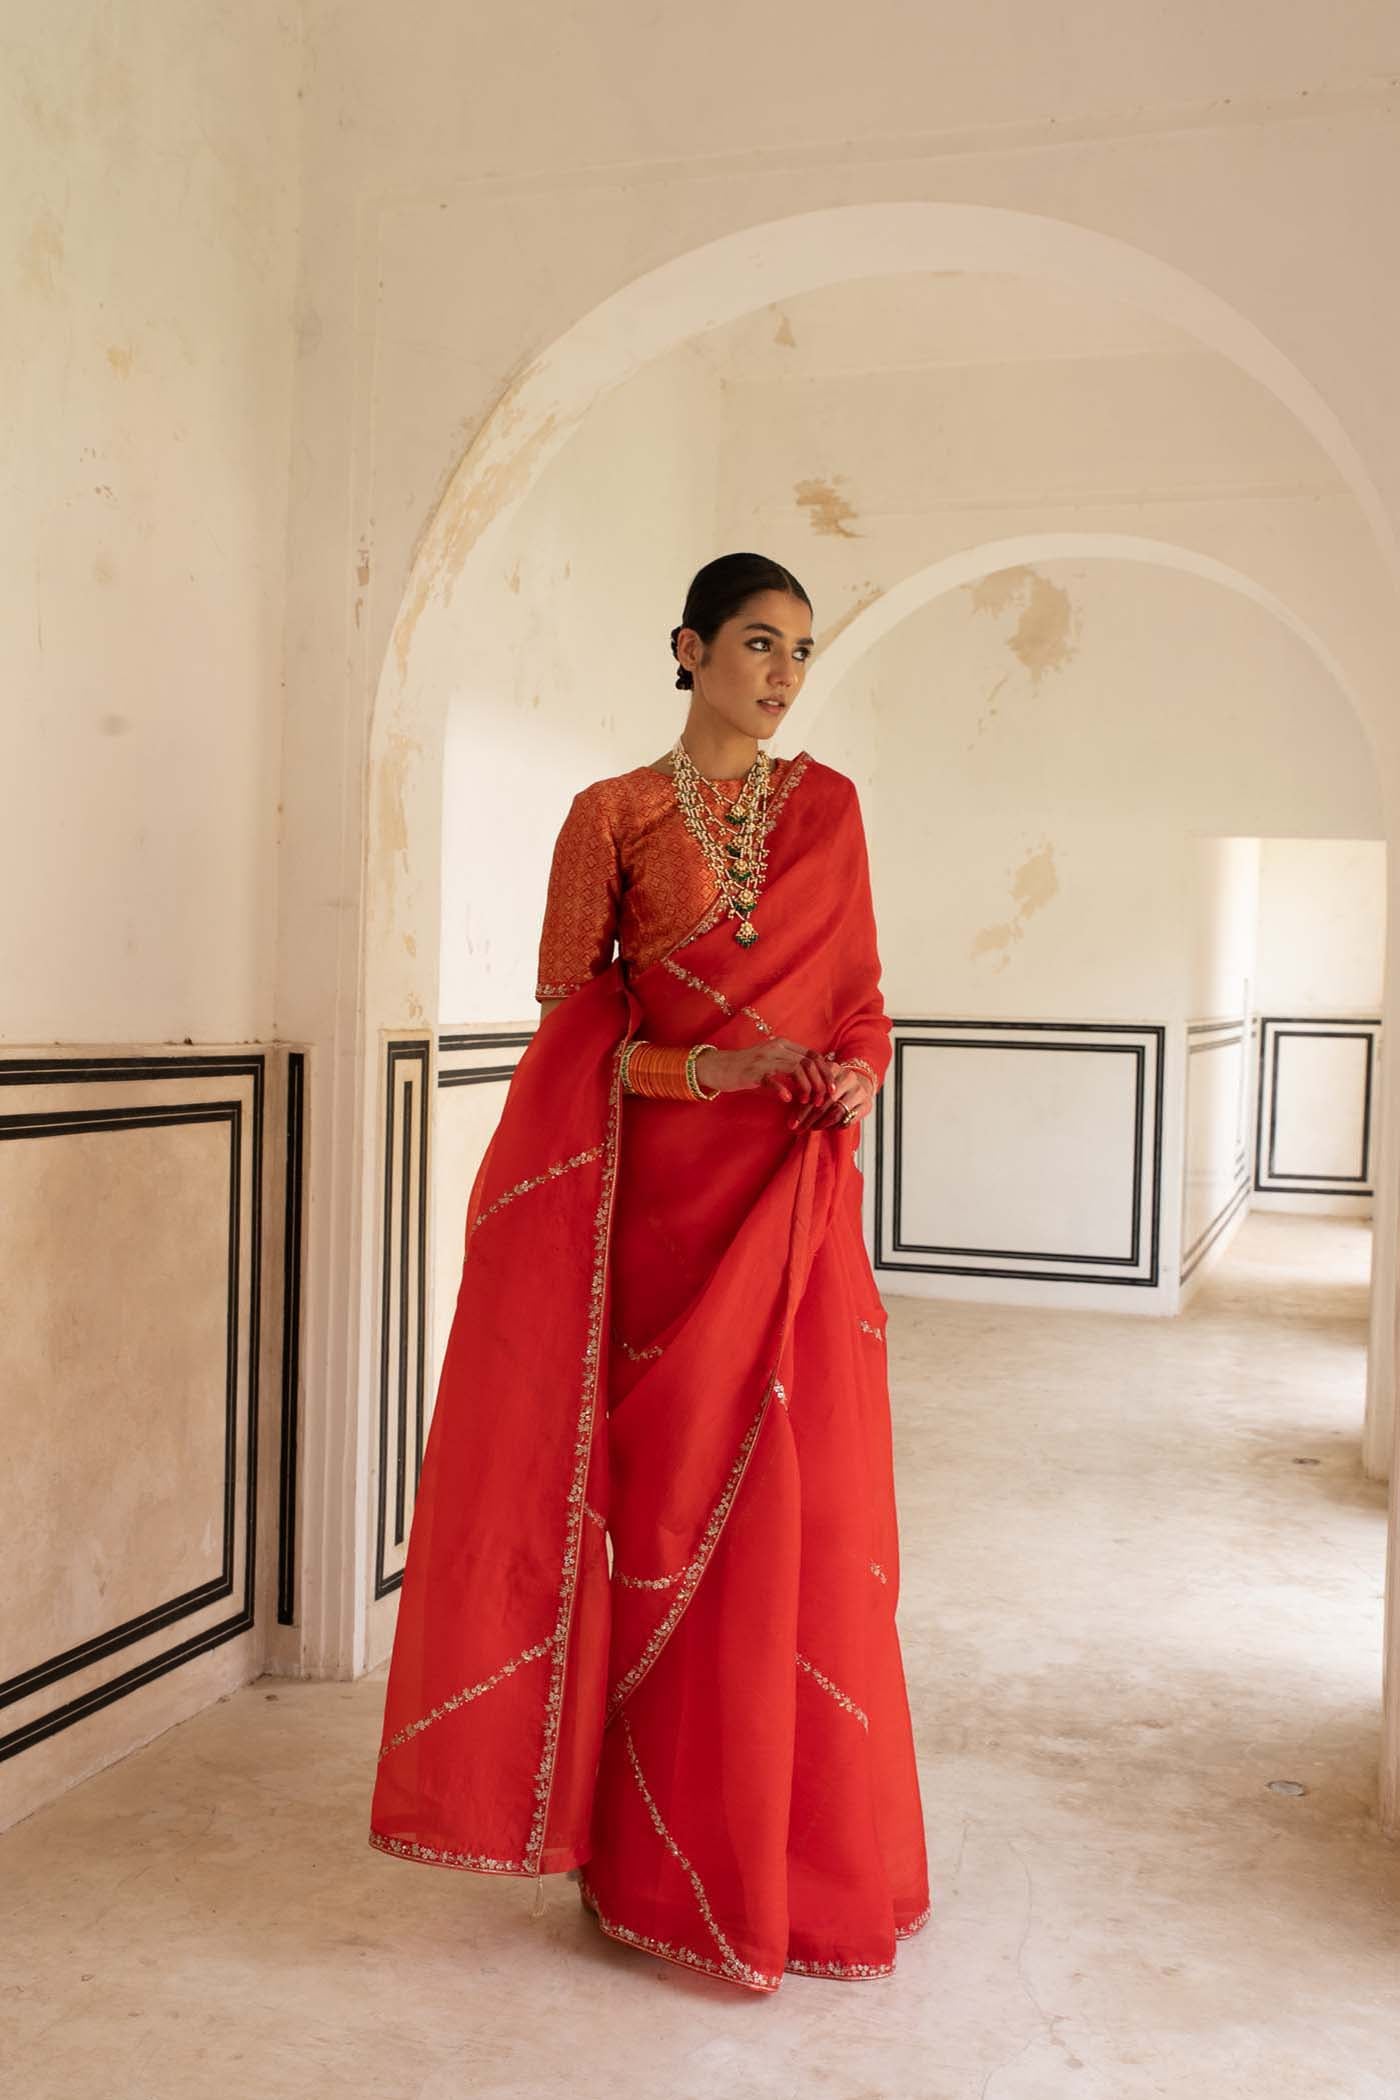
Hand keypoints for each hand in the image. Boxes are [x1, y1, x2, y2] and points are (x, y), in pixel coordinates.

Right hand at [693, 1038, 832, 1113]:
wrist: (719, 1067)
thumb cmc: (748, 1069)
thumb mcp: (772, 1062)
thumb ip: (790, 1066)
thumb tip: (815, 1080)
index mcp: (784, 1045)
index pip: (813, 1055)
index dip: (826, 1072)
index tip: (832, 1088)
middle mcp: (776, 1048)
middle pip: (808, 1063)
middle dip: (820, 1082)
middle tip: (822, 1099)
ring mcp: (765, 1059)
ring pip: (796, 1069)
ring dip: (806, 1087)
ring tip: (807, 1101)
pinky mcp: (753, 1072)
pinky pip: (772, 1080)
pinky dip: (783, 1089)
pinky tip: (788, 1099)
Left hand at [786, 1056, 874, 1131]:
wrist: (860, 1083)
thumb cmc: (833, 1086)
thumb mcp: (819, 1083)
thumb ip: (805, 1093)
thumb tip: (790, 1115)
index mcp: (833, 1068)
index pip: (815, 1091)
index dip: (802, 1108)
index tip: (791, 1122)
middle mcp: (848, 1078)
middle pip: (825, 1102)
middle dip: (809, 1118)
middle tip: (798, 1129)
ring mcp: (859, 1091)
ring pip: (836, 1112)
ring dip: (821, 1124)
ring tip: (810, 1129)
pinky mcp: (867, 1104)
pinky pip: (847, 1119)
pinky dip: (834, 1126)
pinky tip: (825, 1128)